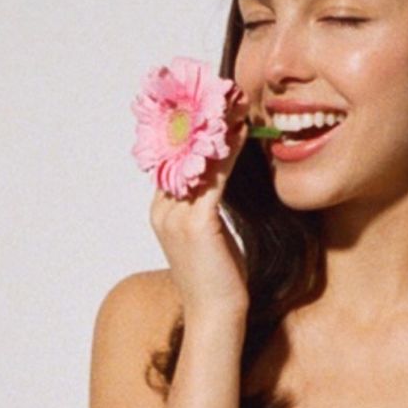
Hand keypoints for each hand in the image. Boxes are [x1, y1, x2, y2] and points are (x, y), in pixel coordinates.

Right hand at [148, 83, 251, 320]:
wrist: (216, 318)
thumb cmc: (220, 283)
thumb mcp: (214, 237)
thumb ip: (210, 209)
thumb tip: (227, 182)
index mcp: (163, 210)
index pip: (175, 157)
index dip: (193, 128)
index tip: (214, 102)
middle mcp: (163, 208)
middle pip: (180, 151)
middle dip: (201, 118)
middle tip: (224, 89)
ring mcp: (175, 216)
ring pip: (196, 159)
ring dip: (216, 127)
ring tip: (234, 100)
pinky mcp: (196, 224)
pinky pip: (215, 177)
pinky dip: (230, 151)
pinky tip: (244, 132)